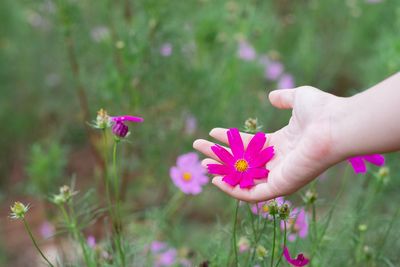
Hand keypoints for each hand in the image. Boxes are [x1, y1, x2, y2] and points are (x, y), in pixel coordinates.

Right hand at [193, 86, 344, 201]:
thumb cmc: (322, 111)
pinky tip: (216, 181)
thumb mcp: (299, 98)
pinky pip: (253, 194)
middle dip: (219, 154)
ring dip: (221, 171)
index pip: (248, 144)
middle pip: (241, 160)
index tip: (212, 132)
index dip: (229, 138)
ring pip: (243, 177)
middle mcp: (278, 161)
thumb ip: (284, 98)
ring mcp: (279, 175)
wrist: (337, 126)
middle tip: (197, 147)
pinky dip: (234, 191)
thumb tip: (272, 97)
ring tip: (201, 161)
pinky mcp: (281, 186)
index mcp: (281, 143)